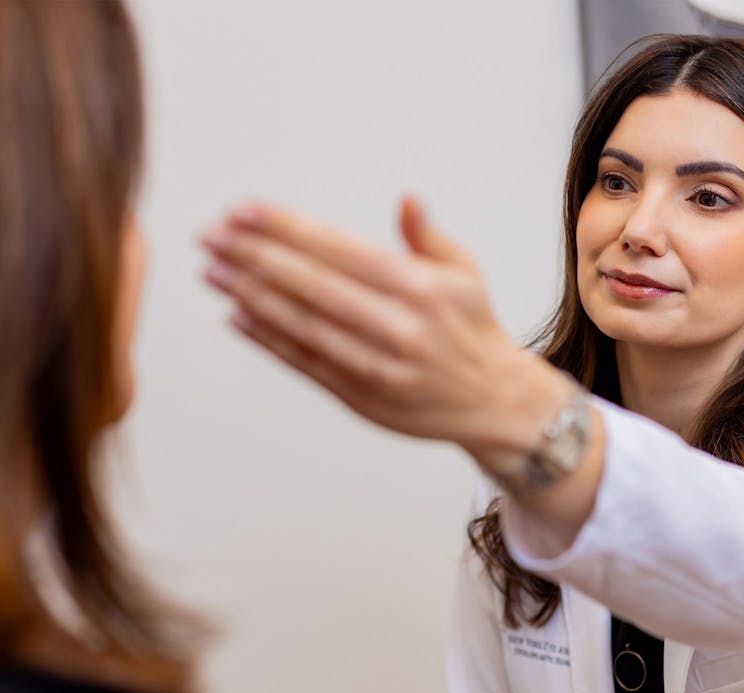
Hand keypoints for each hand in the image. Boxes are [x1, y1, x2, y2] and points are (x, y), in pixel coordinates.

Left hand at [199, 197, 570, 467]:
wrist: (493, 402)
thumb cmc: (473, 328)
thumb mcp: (465, 274)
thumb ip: (428, 237)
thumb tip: (406, 199)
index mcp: (421, 287)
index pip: (340, 249)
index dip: (287, 228)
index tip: (243, 210)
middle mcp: (398, 326)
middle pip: (313, 285)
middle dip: (254, 257)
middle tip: (210, 236)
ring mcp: (378, 366)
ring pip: (303, 326)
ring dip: (251, 296)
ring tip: (211, 271)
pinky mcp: (363, 398)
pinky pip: (307, 364)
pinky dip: (269, 341)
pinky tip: (236, 316)